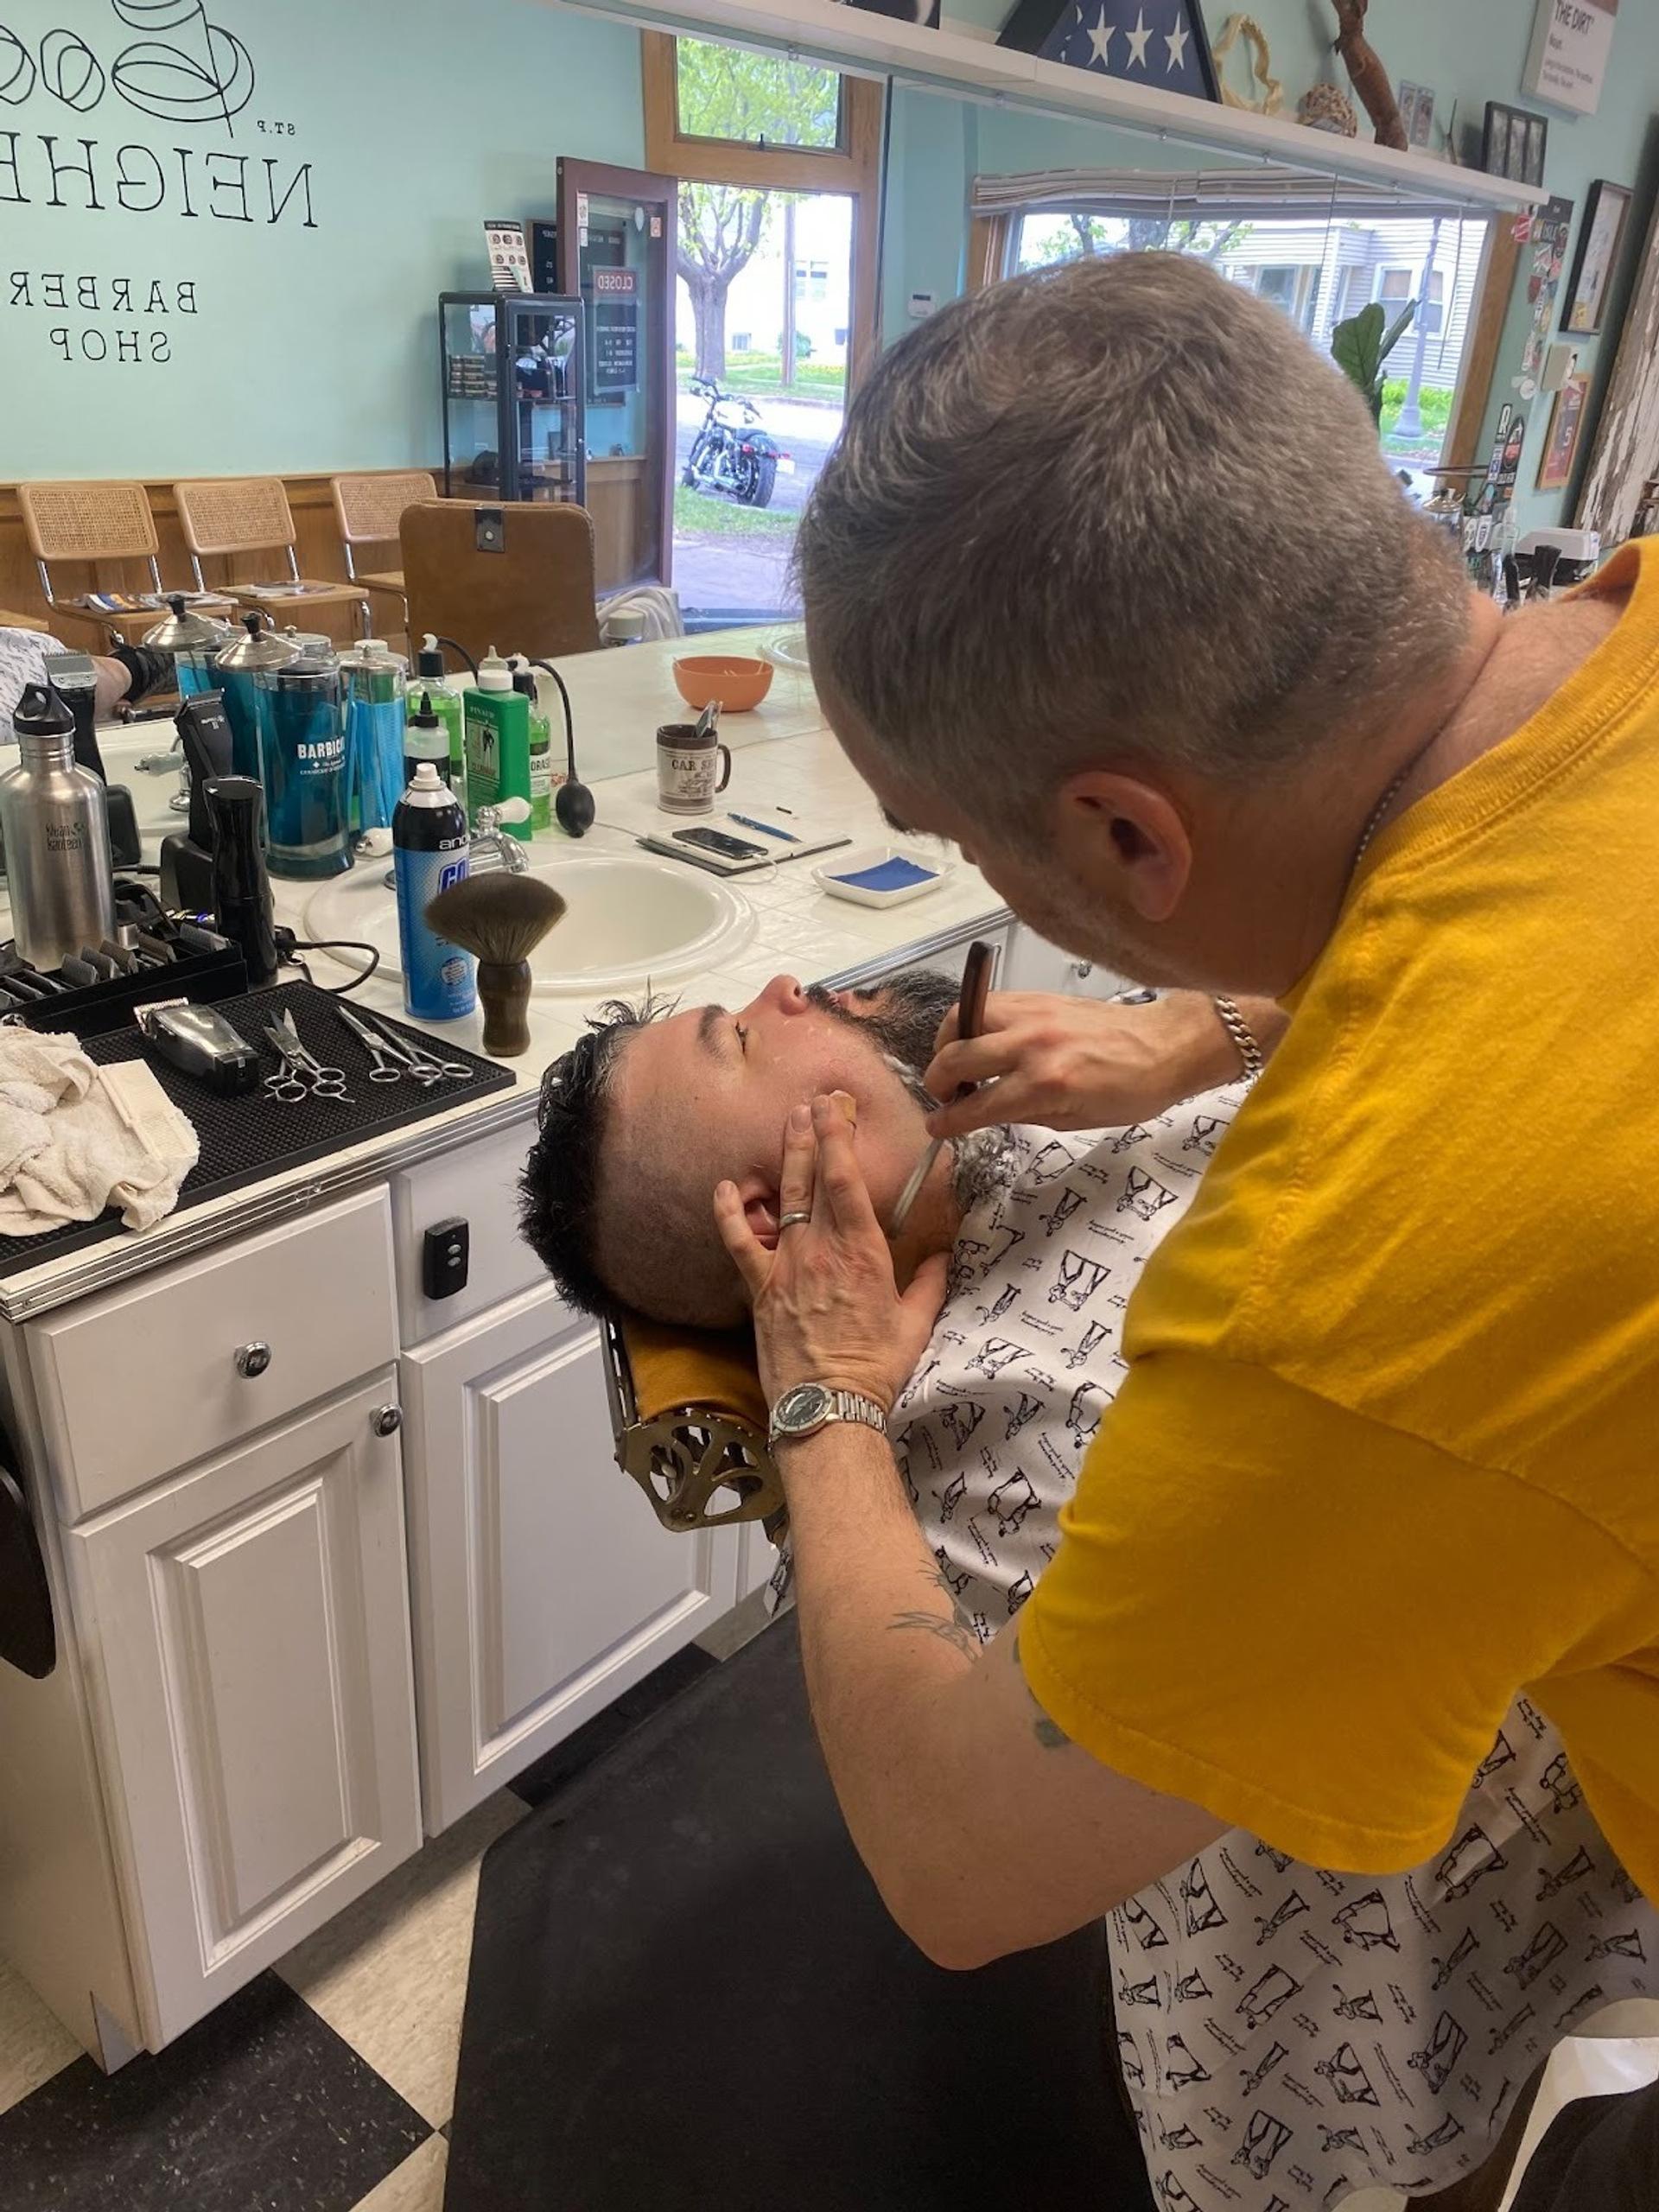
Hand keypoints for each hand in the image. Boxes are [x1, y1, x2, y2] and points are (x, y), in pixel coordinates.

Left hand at [714, 1093, 948, 1412]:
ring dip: (785, 1157)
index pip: (847, 1180)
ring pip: (783, 1199)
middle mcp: (822, 1249)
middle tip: (814, 1100)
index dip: (840, 1137)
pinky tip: (726, 1187)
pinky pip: (740, 1243)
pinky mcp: (762, 1289)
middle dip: (815, 1134)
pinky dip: (729, 1213)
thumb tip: (942, 1256)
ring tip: (787, 1122)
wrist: (828, 1408)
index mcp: (864, 1253)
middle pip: (814, 1178)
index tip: (837, 1106)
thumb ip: (930, 1283)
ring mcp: (787, 1266)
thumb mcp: (916, 1324)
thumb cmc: (876, 1369)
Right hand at [922, 990, 1284, 1139]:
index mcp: (1045, 1084)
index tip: (936, 1125)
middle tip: (944, 1093)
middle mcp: (1032, 1044)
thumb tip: (984, 1110)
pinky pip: (987, 1003)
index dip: (948, 1120)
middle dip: (937, 1080)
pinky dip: (973, 1021)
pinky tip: (983, 1038)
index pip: (977, 1105)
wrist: (1165, 1045)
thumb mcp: (1074, 1121)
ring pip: (962, 1018)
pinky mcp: (1037, 996)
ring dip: (949, 1042)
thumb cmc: (1130, 1093)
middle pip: (956, 1056)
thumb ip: (1023, 1114)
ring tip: (958, 1060)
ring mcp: (1033, 1014)